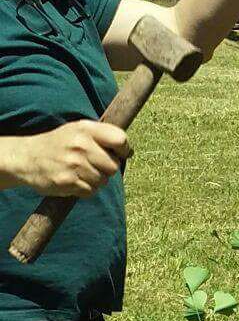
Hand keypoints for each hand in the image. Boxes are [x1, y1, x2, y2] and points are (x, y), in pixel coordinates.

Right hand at [12, 121, 130, 196]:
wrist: (26, 158)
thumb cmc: (58, 144)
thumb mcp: (77, 130)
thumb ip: (102, 136)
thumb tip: (130, 152)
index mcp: (85, 129)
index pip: (120, 139)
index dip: (123, 150)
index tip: (118, 153)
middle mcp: (80, 145)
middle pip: (114, 166)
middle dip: (107, 169)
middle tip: (93, 165)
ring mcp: (74, 164)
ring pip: (103, 181)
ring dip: (95, 180)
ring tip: (80, 172)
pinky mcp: (68, 181)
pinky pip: (91, 191)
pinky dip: (85, 189)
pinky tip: (73, 180)